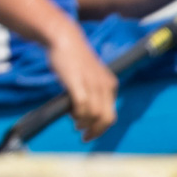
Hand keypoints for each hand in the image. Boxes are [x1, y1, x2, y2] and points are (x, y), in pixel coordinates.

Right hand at [45, 26, 117, 140]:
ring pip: (94, 114)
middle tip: (83, 136)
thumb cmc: (73, 59)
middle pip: (106, 118)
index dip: (101, 129)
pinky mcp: (77, 81)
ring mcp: (91, 83)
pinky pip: (82, 104)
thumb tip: (84, 114)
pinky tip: (71, 114)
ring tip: (75, 123)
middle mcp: (104, 85)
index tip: (89, 135)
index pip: (111, 115)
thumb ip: (91, 92)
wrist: (65, 39)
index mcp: (110, 85)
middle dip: (95, 131)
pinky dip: (77, 114)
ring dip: (84, 123)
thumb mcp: (89, 76)